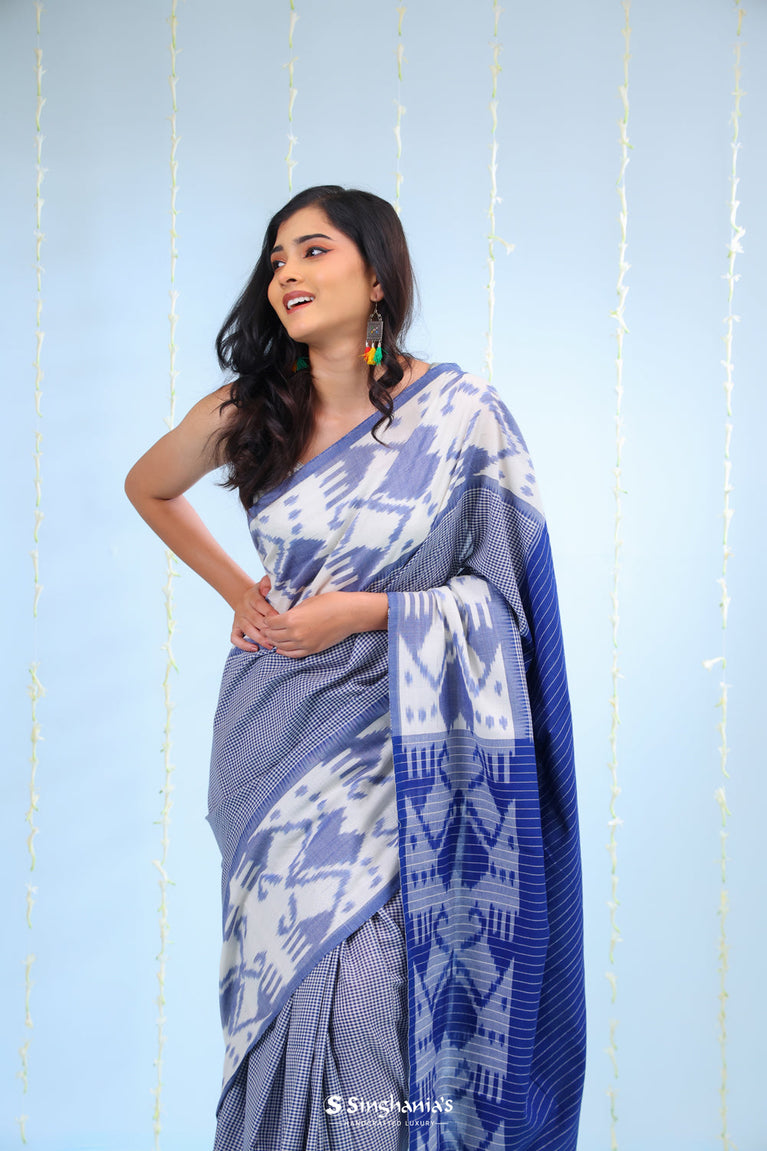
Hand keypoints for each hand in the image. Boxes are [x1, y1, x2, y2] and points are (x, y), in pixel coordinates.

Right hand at [231, 575, 277, 650]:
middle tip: (278, 636)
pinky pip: (235, 638)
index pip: (259, 604)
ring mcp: (238, 619)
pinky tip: (255, 648)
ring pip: (247, 630)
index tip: (280, 619)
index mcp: (251, 597)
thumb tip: (267, 585)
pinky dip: (243, 645)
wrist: (244, 597)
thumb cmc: (261, 594)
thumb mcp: (264, 585)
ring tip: (270, 645)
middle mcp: (243, 608)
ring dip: (259, 638)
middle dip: (266, 628)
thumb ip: (267, 583)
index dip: (269, 612)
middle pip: (254, 619)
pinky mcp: (235, 627)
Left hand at [261, 591, 386, 658]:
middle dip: (267, 632)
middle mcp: (295, 634)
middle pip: (273, 636)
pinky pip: (293, 654)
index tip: (266, 618)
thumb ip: (293, 611)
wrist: (350, 614)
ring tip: (271, 638)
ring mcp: (304, 644)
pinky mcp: (312, 650)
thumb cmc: (331, 602)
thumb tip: (283, 616)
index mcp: (292, 619)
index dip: (266, 620)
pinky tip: (280, 649)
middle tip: (265, 628)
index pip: (270, 623)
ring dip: (274, 642)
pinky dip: (284, 652)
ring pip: (281, 647)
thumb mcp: (307, 602)